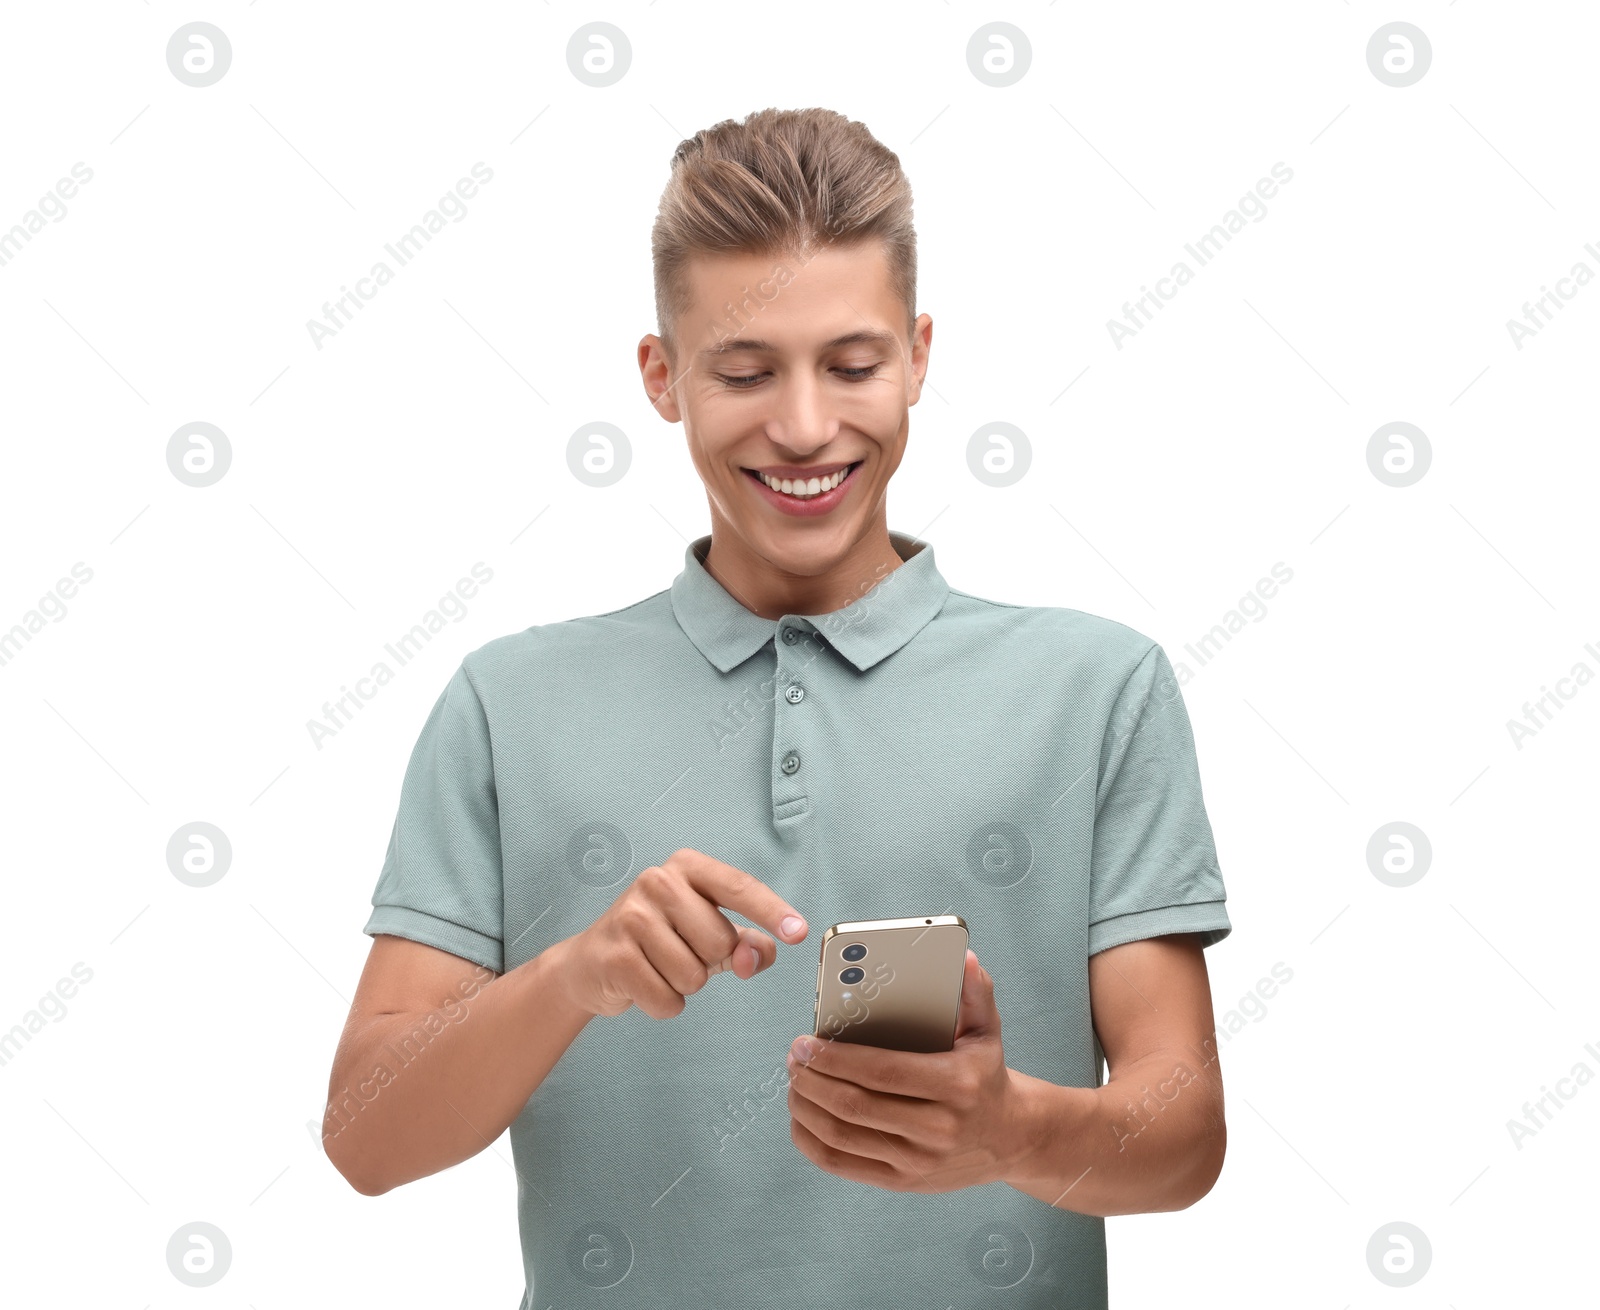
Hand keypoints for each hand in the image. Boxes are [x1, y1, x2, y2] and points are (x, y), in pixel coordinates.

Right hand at [558, 848, 807, 1018]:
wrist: (590, 965)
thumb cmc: (661, 943)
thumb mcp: (708, 934)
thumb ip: (746, 944)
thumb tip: (756, 957)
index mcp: (687, 867)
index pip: (739, 887)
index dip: (772, 912)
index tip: (799, 933)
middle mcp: (657, 881)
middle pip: (721, 942)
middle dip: (710, 962)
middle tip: (682, 953)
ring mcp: (631, 916)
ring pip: (694, 975)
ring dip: (685, 985)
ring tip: (660, 967)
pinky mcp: (615, 956)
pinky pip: (668, 1000)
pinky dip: (664, 1004)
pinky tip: (644, 985)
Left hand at [786, 948, 1027, 1192]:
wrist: (1009, 1138)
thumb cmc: (985, 1075)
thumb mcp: (987, 1031)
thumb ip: (974, 991)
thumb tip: (961, 959)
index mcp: (956, 1084)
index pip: (883, 1071)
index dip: (836, 1058)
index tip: (806, 1041)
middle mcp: (938, 1128)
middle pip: (855, 1105)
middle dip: (812, 1078)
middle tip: (793, 1056)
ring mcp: (918, 1161)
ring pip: (842, 1136)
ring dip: (805, 1107)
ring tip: (793, 1080)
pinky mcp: (901, 1182)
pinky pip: (841, 1164)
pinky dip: (810, 1141)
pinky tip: (800, 1117)